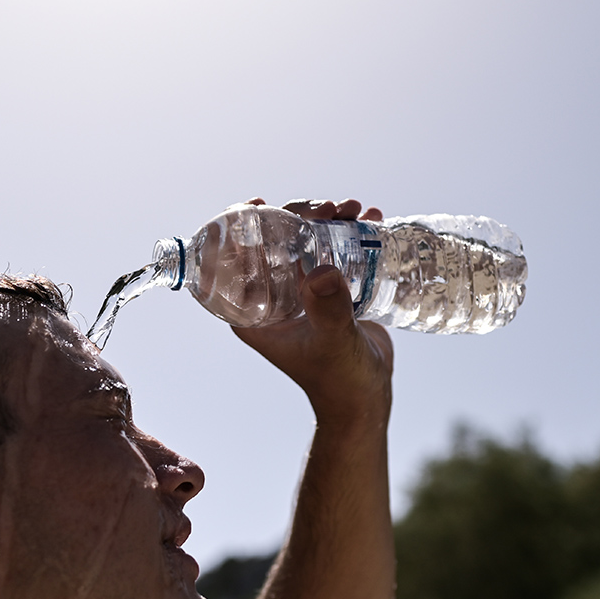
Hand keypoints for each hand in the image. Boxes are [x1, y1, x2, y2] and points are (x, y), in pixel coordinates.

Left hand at [230, 198, 393, 429]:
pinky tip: (369, 219)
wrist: (367, 396)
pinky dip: (347, 232)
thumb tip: (324, 271)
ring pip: (303, 241)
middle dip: (296, 215)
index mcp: (253, 313)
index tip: (257, 202)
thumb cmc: (340, 379)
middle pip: (271, 242)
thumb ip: (328, 310)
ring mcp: (300, 292)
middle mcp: (272, 298)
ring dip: (325, 219)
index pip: (231, 262)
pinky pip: (329, 250)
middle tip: (327, 208)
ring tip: (353, 210)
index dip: (237, 227)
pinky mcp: (327, 290)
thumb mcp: (332, 342)